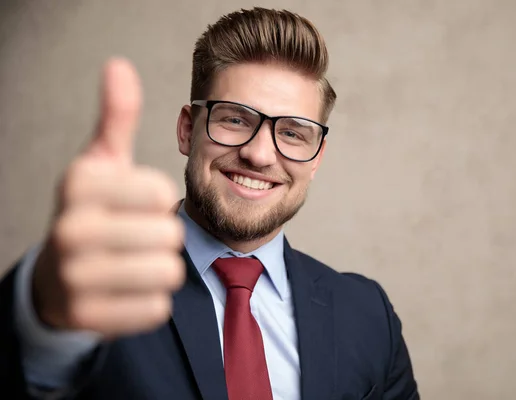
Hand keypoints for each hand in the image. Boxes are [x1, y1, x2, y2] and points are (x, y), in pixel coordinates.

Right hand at [31, 58, 184, 337]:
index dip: (158, 198)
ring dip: (162, 268)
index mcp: (79, 184)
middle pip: (170, 233)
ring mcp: (74, 276)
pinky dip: (151, 301)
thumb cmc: (93, 212)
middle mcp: (70, 229)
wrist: (58, 275)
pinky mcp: (87, 317)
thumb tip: (119, 66)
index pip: (161, 190)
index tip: (135, 203)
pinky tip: (127, 291)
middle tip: (137, 238)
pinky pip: (156, 309)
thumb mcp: (102, 163)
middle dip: (163, 236)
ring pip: (168, 272)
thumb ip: (117, 118)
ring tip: (135, 262)